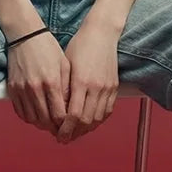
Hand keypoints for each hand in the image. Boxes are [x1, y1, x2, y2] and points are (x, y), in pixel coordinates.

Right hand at [6, 31, 69, 134]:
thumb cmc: (48, 48)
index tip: (70, 126)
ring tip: (50, 123)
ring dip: (42, 124)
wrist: (24, 35)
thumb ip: (67, 88)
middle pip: (45, 120)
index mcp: (52, 82)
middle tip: (61, 130)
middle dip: (54, 128)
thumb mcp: (64, 65)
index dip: (65, 124)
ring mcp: (22, 89)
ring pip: (32, 119)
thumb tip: (70, 108)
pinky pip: (20, 112)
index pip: (59, 114)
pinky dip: (29, 118)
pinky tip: (37, 116)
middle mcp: (35, 88)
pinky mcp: (12, 89)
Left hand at [56, 18, 119, 143]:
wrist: (102, 33)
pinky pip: (107, 111)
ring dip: (86, 129)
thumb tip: (57, 111)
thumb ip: (63, 88)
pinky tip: (89, 122)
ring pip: (98, 118)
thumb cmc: (80, 46)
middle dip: (74, 133)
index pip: (74, 115)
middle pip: (87, 121)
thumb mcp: (65, 65)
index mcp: (81, 81)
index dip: (66, 128)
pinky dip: (98, 120)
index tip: (58, 135)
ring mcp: (107, 87)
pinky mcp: (114, 86)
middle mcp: (96, 87)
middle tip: (64, 138)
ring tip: (75, 133)